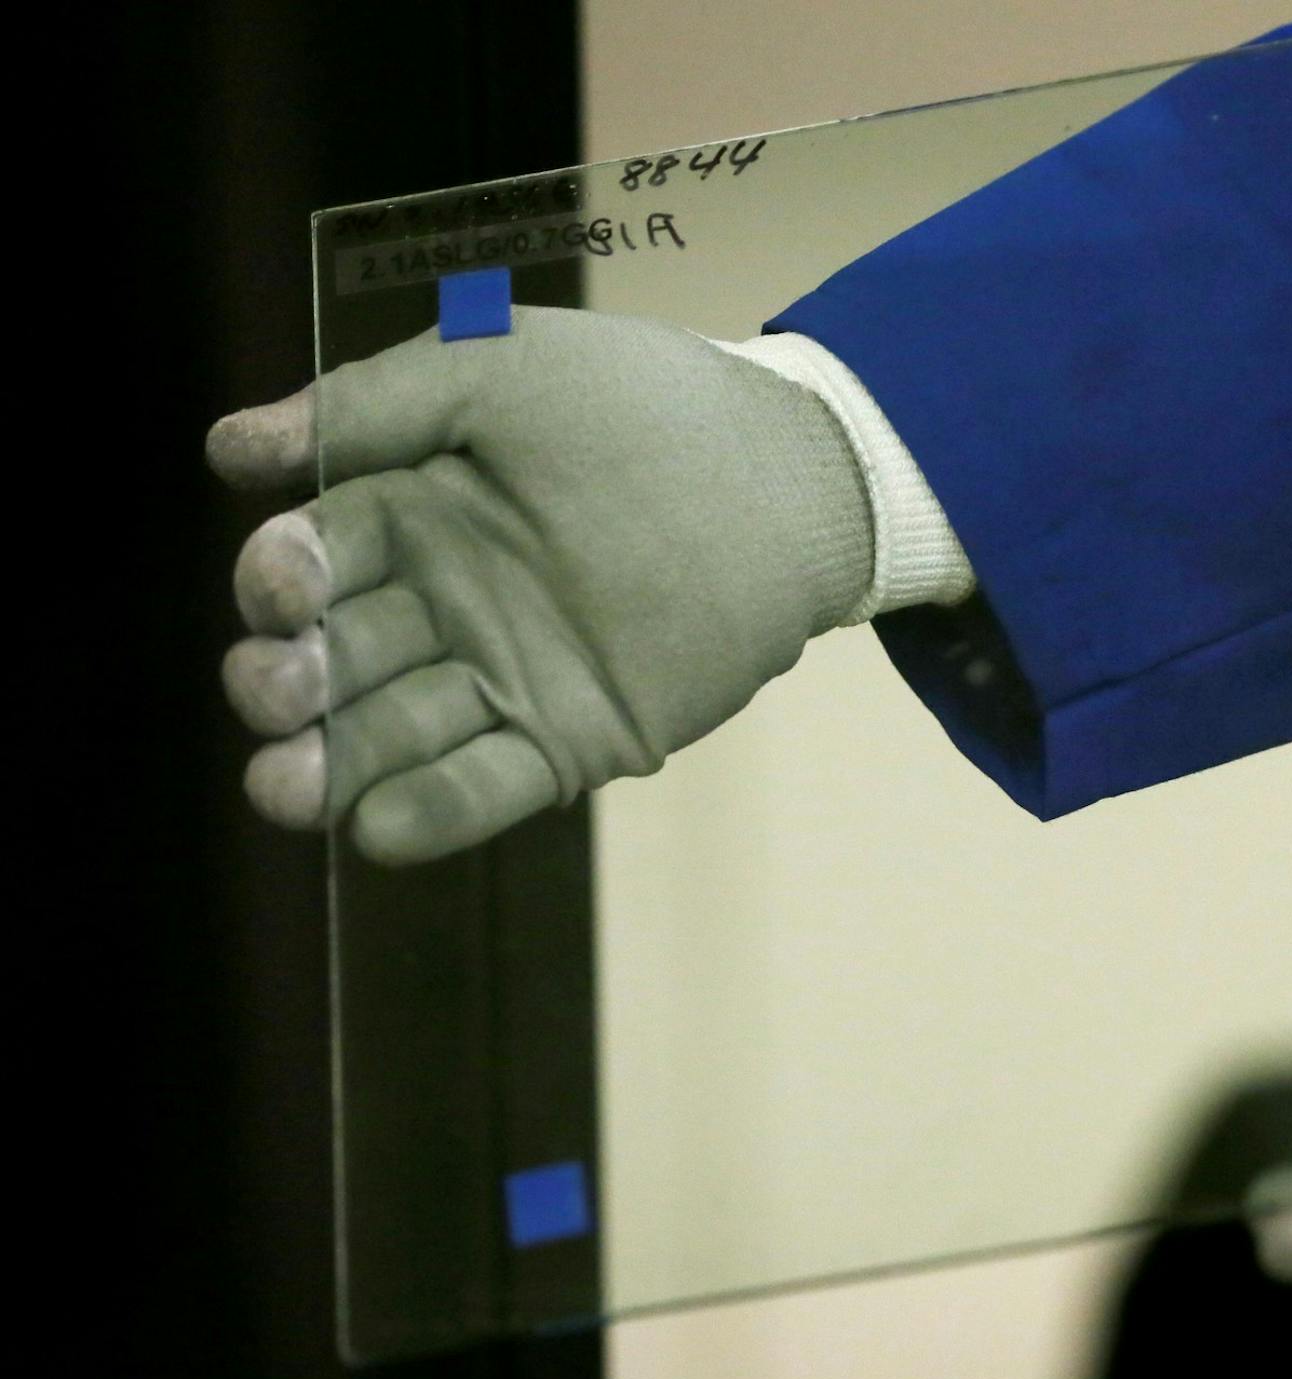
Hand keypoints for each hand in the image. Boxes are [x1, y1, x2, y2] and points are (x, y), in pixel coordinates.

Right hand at [208, 306, 874, 863]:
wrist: (791, 480)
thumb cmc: (648, 407)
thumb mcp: (505, 371)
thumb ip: (373, 404)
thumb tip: (229, 450)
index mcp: (416, 511)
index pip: (315, 556)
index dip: (283, 577)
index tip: (281, 588)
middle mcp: (446, 602)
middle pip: (336, 659)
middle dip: (290, 682)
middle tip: (277, 689)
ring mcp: (506, 677)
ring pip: (392, 736)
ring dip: (330, 768)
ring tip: (285, 786)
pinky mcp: (571, 738)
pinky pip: (484, 787)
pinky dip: (431, 812)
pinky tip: (380, 824)